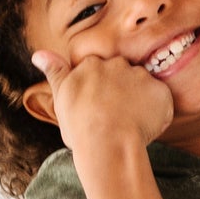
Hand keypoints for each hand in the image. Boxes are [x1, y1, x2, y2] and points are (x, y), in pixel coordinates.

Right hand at [28, 45, 174, 154]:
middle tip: (113, 118)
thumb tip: (38, 54)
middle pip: (122, 75)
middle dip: (120, 93)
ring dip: (139, 101)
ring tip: (129, 125)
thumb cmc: (80, 127)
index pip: (99, 71)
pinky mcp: (160, 92)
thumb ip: (55, 72)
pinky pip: (161, 100)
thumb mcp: (61, 98)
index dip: (99, 92)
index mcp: (92, 64)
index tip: (96, 108)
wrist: (107, 144)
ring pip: (142, 87)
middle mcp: (117, 64)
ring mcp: (140, 76)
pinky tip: (144, 129)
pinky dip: (156, 113)